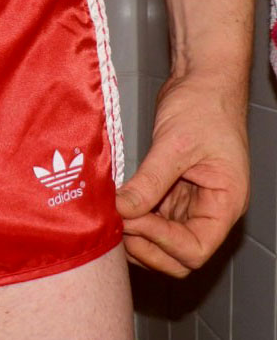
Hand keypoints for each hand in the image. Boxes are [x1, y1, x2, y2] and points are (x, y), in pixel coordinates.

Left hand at [116, 71, 249, 277]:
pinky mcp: (170, 192)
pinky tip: (115, 205)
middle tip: (120, 222)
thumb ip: (150, 180)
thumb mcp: (175, 144)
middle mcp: (209, 210)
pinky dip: (134, 219)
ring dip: (137, 237)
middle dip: (147, 246)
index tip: (134, 217)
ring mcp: (189, 203)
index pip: (195, 249)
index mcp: (224, 204)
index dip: (161, 242)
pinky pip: (152, 219)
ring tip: (114, 215)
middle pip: (179, 257)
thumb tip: (123, 211)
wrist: (201, 81)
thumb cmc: (203, 107)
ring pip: (162, 242)